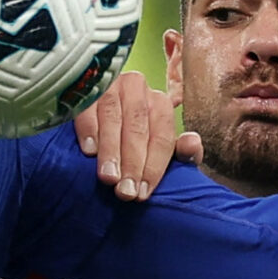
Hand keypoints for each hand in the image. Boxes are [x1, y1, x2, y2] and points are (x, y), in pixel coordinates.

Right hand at [73, 69, 203, 200]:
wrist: (97, 118)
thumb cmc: (134, 141)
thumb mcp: (160, 147)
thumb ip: (182, 151)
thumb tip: (193, 143)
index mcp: (159, 103)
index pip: (161, 135)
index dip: (154, 166)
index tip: (142, 193)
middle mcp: (137, 88)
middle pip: (137, 127)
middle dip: (132, 162)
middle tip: (125, 191)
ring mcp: (110, 85)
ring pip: (112, 117)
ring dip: (110, 150)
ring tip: (108, 177)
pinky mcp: (84, 88)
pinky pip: (87, 108)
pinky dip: (89, 130)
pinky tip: (89, 152)